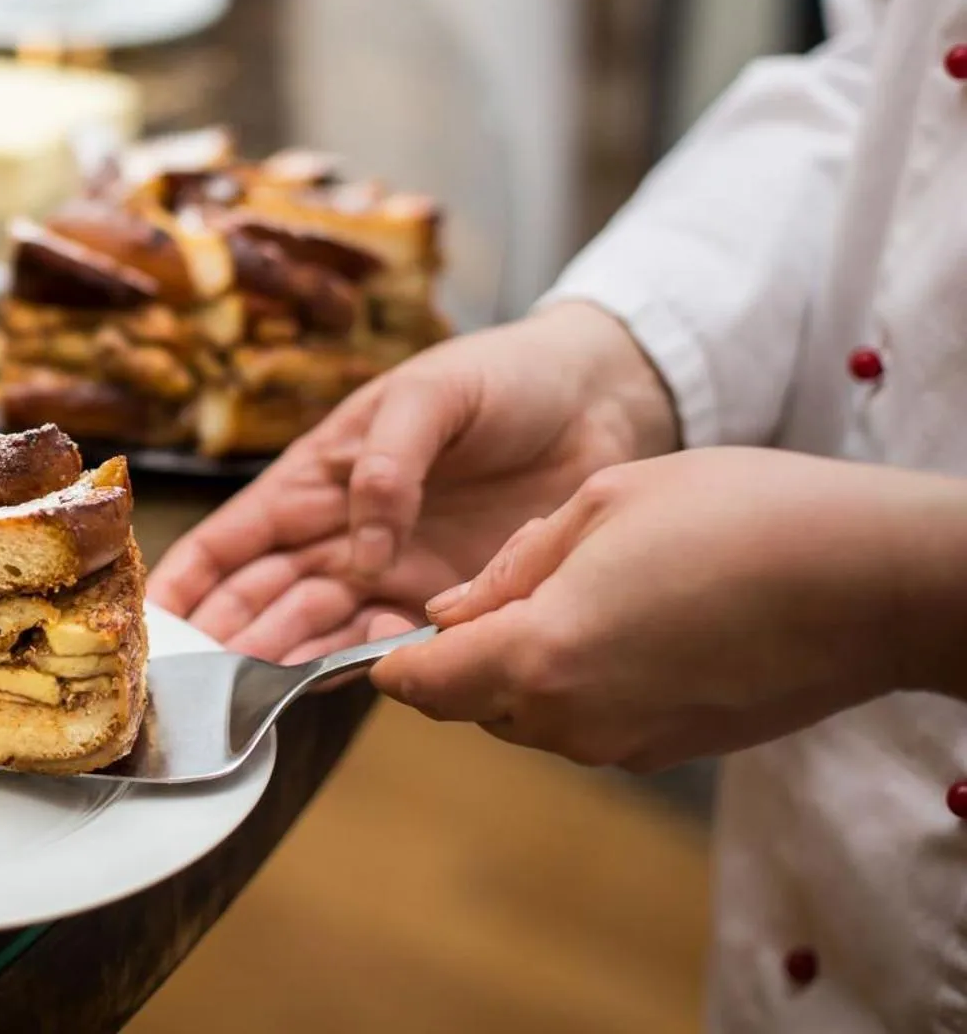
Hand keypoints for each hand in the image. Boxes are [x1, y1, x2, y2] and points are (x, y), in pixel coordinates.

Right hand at [148, 303, 676, 663]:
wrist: (603, 401)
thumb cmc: (505, 378)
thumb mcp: (432, 394)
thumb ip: (389, 464)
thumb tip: (361, 549)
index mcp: (321, 473)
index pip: (236, 534)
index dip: (191, 576)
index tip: (155, 619)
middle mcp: (343, 530)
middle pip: (261, 594)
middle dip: (221, 635)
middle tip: (188, 680)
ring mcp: (391, 570)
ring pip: (310, 628)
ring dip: (274, 660)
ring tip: (238, 695)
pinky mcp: (446, 600)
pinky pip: (384, 644)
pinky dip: (349, 667)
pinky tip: (315, 689)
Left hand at [371, 448, 966, 771]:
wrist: (873, 582)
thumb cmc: (741, 517)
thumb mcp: (603, 503)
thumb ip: (512, 565)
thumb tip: (452, 610)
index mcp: (539, 654)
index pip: (422, 683)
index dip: (392, 659)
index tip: (379, 631)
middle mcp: (572, 719)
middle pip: (471, 704)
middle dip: (459, 655)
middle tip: (486, 589)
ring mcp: (625, 744)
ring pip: (528, 715)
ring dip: (521, 666)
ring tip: (571, 588)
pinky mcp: (670, 750)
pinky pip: (587, 721)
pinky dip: (578, 680)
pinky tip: (625, 619)